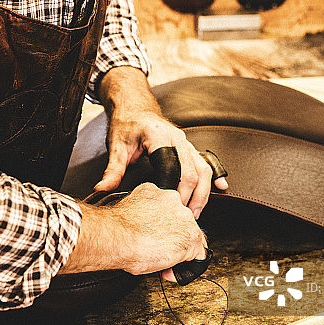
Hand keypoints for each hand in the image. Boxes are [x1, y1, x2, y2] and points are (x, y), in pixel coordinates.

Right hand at [61, 183, 207, 276]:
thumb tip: (139, 222)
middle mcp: (175, 203)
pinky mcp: (190, 239)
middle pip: (182, 222)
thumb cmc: (117, 227)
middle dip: (171, 237)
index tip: (155, 235)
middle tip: (157, 250)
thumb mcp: (129, 207)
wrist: (117, 237)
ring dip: (179, 250)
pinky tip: (171, 271)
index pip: (170, 209)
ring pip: (191, 237)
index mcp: (160, 193)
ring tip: (163, 261)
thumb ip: (141, 211)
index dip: (163, 225)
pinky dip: (187, 267)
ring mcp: (185, 220)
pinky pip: (198, 255)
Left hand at [95, 67, 227, 216]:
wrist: (135, 108)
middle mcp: (177, 138)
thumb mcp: (116, 145)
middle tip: (183, 216)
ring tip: (196, 212)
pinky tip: (221, 187)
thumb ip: (112, 169)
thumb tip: (102, 189)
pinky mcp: (189, 147)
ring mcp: (186, 142)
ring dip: (203, 192)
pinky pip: (206, 161)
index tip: (166, 207)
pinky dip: (215, 175)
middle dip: (190, 196)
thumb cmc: (127, 124)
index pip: (171, 167)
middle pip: (192, 171)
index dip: (171, 190)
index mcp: (158, 135)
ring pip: (203, 168)